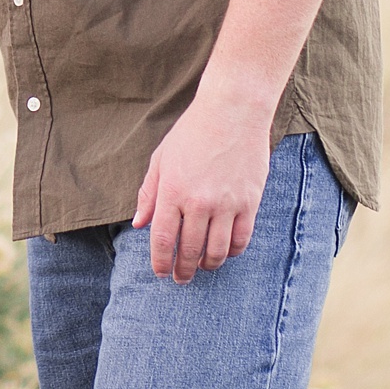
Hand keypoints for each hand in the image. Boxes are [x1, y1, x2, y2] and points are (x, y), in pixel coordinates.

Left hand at [132, 87, 271, 283]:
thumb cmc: (193, 132)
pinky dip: (232, 251)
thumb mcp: (162, 159)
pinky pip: (241, 238)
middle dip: (182, 270)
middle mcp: (199, 202)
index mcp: (172, 192)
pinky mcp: (250, 201)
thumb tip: (139, 224)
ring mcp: (227, 203)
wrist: (234, 110)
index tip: (160, 273)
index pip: (163, 241)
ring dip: (208, 265)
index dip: (160, 263)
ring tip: (202, 267)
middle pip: (189, 251)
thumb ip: (149, 194)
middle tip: (180, 278)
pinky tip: (225, 252)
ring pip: (217, 251)